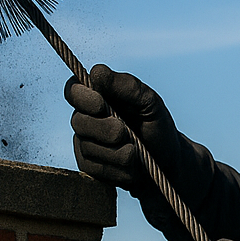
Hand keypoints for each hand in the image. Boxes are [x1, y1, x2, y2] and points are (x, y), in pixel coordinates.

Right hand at [65, 65, 181, 191]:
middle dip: (103, 128)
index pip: (73, 90)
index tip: (101, 104)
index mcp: (96, 97)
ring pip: (88, 147)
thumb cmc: (155, 125)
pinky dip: (117, 167)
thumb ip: (125, 86)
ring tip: (135, 151)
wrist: (166, 161)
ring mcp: (85, 143)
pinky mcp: (90, 167)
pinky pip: (95, 168)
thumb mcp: (148, 101)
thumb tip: (96, 72)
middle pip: (78, 121)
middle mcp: (85, 119)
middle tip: (123, 132)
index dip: (81, 97)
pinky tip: (131, 165)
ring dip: (115, 150)